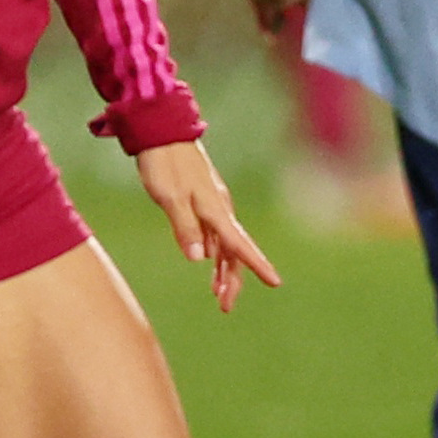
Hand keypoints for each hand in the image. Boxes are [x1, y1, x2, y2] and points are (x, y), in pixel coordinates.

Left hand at [134, 140, 282, 312]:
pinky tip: (210, 262)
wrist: (161, 131)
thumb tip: (201, 259)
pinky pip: (216, 234)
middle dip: (232, 280)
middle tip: (225, 307)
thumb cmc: (163, 163)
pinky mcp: (203, 201)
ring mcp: (213, 204)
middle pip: (233, 251)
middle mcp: (220, 208)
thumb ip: (185, 227)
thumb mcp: (169, 197)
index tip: (275, 282)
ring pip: (225, 244)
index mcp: (215, 209)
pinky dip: (214, 253)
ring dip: (223, 270)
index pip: (239, 244)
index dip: (257, 264)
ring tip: (217, 295)